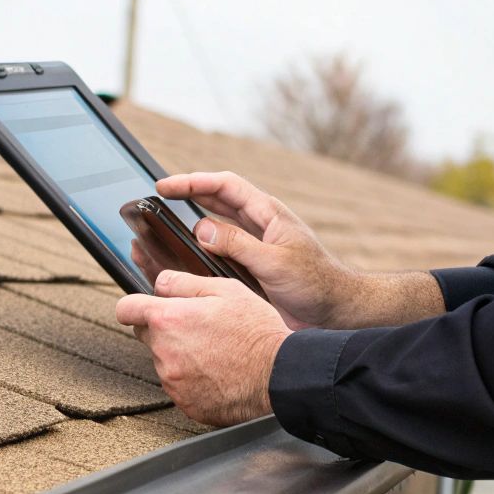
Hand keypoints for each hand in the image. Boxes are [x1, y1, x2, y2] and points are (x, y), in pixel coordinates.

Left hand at [115, 269, 289, 426]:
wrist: (278, 375)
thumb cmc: (256, 331)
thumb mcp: (226, 290)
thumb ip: (185, 283)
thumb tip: (160, 282)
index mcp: (169, 319)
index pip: (126, 309)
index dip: (134, 306)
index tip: (141, 308)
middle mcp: (164, 352)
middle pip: (146, 336)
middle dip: (163, 329)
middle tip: (197, 327)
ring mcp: (172, 381)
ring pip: (164, 361)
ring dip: (179, 354)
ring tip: (214, 351)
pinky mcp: (184, 403)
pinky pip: (178, 386)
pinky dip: (192, 378)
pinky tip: (217, 371)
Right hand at [156, 171, 357, 330]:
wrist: (336, 311)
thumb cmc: (316, 283)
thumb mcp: (275, 262)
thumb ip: (239, 245)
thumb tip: (201, 228)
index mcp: (267, 214)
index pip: (225, 186)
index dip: (194, 182)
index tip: (165, 187)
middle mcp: (259, 226)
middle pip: (217, 200)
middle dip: (187, 195)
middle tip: (157, 198)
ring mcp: (255, 246)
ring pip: (216, 225)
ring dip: (190, 221)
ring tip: (163, 225)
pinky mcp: (252, 267)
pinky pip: (221, 252)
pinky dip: (200, 251)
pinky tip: (185, 258)